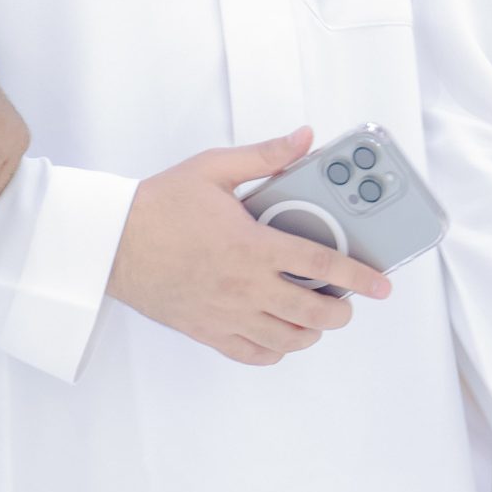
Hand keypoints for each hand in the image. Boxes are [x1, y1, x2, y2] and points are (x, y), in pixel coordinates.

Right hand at [107, 127, 391, 365]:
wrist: (111, 243)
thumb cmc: (158, 205)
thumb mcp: (213, 168)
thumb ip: (265, 155)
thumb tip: (303, 138)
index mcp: (252, 246)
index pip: (321, 265)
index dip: (359, 276)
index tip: (381, 284)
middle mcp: (244, 285)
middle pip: (312, 312)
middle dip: (341, 311)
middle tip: (348, 302)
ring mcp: (226, 313)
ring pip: (286, 339)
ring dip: (312, 333)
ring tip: (317, 318)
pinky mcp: (206, 330)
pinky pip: (252, 354)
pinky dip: (275, 351)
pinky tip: (280, 337)